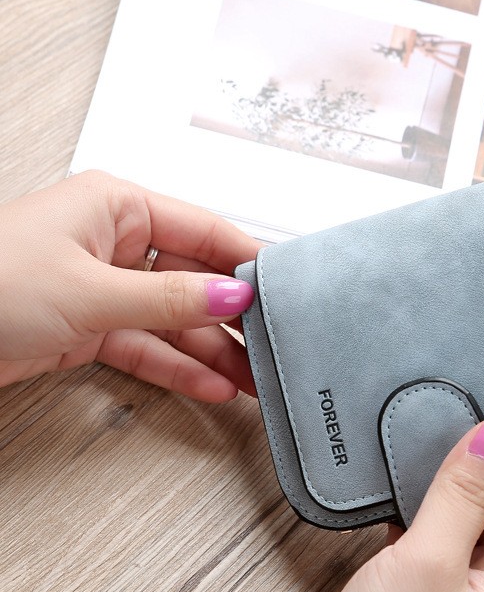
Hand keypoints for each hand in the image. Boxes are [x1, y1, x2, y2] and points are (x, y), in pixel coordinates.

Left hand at [0, 171, 261, 401]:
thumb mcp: (91, 290)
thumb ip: (170, 299)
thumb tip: (233, 295)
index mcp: (116, 207)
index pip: (204, 229)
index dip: (248, 261)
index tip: (285, 291)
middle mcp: (114, 244)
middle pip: (195, 281)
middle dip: (235, 319)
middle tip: (275, 347)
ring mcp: (104, 288)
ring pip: (176, 321)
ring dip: (213, 352)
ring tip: (255, 379)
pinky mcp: (90, 328)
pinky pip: (147, 347)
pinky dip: (178, 368)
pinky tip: (212, 385)